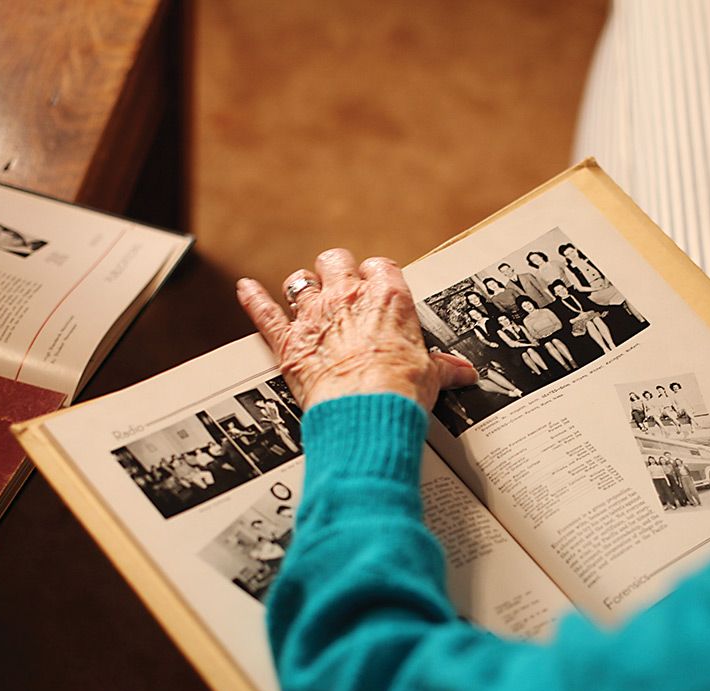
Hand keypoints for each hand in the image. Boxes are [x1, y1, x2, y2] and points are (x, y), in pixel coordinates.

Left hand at [236, 249, 477, 410]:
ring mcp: (314, 316)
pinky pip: (264, 312)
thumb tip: (463, 373)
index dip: (378, 275)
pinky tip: (246, 290)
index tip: (379, 285)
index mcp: (388, 298)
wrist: (367, 411)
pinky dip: (253, 300)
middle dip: (337, 270)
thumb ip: (444, 368)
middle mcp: (348, 297)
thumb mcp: (432, 376)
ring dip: (303, 287)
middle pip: (336, 260)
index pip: (381, 267)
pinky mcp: (288, 342)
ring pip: (300, 281)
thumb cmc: (401, 391)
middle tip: (341, 282)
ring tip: (306, 293)